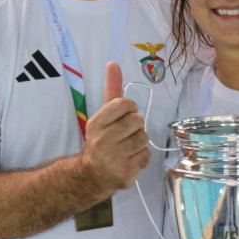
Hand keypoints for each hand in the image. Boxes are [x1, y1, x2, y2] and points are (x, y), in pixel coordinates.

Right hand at [80, 62, 151, 193]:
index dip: (130, 108)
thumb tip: (113, 63)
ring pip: (144, 138)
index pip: (124, 104)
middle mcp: (102, 141)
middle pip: (137, 121)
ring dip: (139, 141)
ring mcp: (114, 158)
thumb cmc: (102, 139)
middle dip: (135, 126)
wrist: (92, 175)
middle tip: (125, 134)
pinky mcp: (125, 173)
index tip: (124, 116)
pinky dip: (142, 156)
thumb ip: (111, 88)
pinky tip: (130, 159)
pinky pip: (147, 155)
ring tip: (127, 147)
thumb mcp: (103, 114)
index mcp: (96, 124)